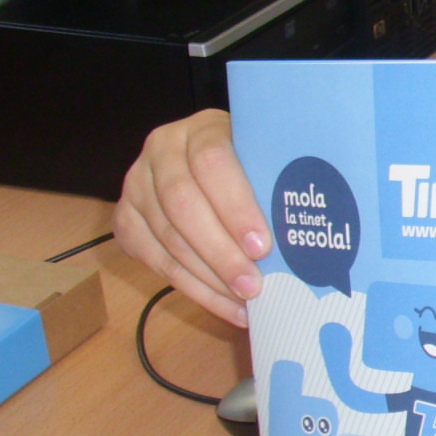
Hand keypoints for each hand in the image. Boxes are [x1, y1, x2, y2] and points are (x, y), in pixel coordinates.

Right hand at [114, 109, 267, 327]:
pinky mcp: (126, 220)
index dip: (235, 206)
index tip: (262, 245)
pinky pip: (156, 262)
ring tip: (245, 302)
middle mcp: (160, 151)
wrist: (206, 159)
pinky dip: (195, 290)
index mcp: (199, 129)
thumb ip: (275, 180)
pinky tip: (226, 306)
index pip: (212, 162)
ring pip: (168, 239)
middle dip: (221, 252)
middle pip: (183, 206)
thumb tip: (309, 230)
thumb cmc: (250, 163)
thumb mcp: (263, 158)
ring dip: (210, 278)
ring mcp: (137, 186)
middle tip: (253, 285)